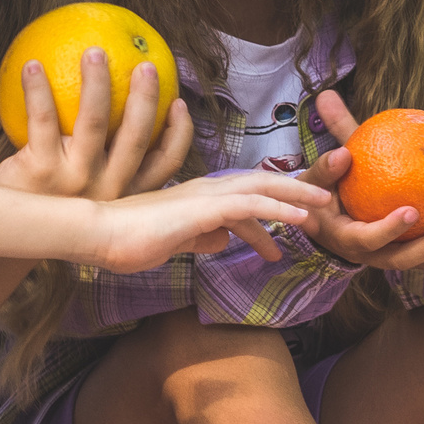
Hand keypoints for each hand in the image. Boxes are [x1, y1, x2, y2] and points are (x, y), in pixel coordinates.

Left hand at [0, 49, 194, 201]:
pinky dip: (37, 89)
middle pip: (137, 137)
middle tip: (147, 65)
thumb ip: (105, 170)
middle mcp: (106, 190)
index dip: (179, 133)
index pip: (165, 166)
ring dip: (97, 83)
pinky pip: (42, 119)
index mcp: (123, 195)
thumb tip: (118, 122)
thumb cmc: (48, 205)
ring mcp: (75, 181)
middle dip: (147, 98)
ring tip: (94, 52)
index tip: (180, 102)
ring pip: (94, 122)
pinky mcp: (41, 170)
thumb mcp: (86, 199)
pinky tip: (31, 64)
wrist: (4, 236)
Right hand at [90, 169, 329, 270]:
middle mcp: (207, 190)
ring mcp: (205, 196)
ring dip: (296, 195)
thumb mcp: (173, 240)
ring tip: (325, 206)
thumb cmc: (128, 240)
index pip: (246, 198)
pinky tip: (300, 217)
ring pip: (262, 187)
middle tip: (324, 204)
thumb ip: (198, 237)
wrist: (98, 234)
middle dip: (296, 191)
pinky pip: (249, 205)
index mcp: (199, 198)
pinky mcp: (202, 208)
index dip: (275, 208)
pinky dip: (278, 207)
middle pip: (262, 182)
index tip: (298, 223)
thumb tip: (222, 240)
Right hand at [292, 90, 423, 270]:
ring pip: (418, 262)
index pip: (366, 240)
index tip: (411, 211)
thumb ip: (329, 138)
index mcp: (343, 237)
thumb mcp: (319, 174)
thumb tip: (328, 100)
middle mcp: (365, 255)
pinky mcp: (402, 254)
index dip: (388, 230)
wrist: (324, 221)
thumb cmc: (323, 192)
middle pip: (398, 260)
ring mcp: (385, 257)